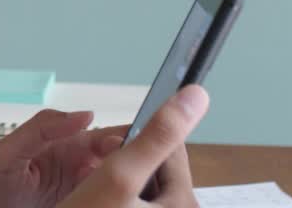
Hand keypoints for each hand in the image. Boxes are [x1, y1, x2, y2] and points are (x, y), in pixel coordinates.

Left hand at [0, 109, 125, 207]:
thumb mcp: (8, 152)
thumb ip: (41, 128)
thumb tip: (86, 115)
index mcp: (68, 144)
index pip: (109, 136)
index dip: (127, 140)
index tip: (133, 150)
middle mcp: (82, 165)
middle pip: (123, 159)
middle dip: (135, 163)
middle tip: (140, 173)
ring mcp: (86, 190)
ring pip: (121, 182)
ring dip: (132, 184)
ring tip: (133, 192)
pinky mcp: (87, 207)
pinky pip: (110, 203)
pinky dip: (120, 202)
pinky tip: (123, 204)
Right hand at [58, 85, 208, 207]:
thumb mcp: (117, 176)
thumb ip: (157, 135)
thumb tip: (198, 94)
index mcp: (186, 206)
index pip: (171, 149)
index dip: (135, 141)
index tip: (107, 155)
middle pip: (155, 171)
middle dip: (125, 167)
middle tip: (95, 186)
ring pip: (140, 190)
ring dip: (116, 186)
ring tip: (93, 200)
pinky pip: (132, 206)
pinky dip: (114, 203)